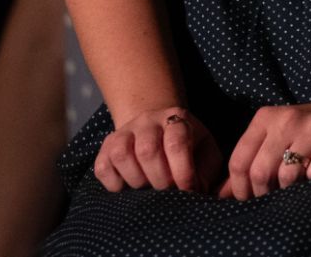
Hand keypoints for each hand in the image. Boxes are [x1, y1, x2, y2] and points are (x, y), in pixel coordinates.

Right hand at [93, 106, 223, 192]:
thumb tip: (199, 191)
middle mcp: (148, 120)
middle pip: (148, 150)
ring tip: (148, 187)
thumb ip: (207, 170)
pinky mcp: (106, 146)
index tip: (188, 190)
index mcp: (177, 118)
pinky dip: (114, 183)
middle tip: (167, 191)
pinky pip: (103, 166)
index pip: (177, 142)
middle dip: (160, 179)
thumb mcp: (205, 151)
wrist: (157, 127)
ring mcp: (125, 132)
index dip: (183, 171)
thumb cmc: (187, 147)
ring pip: (121, 154)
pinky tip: (128, 186)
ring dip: (137, 180)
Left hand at [220, 93, 310, 200]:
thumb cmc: (306, 130)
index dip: (238, 188)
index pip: (239, 160)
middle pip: (260, 171)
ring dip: (289, 190)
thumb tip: (221, 194)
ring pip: (286, 177)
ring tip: (295, 186)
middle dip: (262, 193)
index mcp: (265, 117)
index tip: (247, 199)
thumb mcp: (274, 137)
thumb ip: (249, 161)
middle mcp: (286, 119)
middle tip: (271, 198)